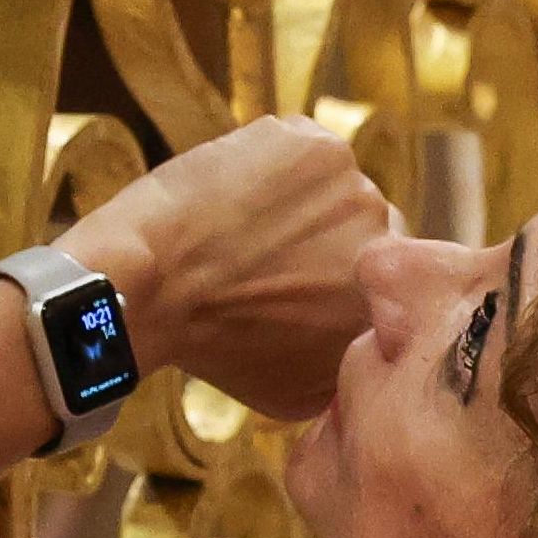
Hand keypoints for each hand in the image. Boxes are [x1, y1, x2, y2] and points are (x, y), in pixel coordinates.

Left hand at [71, 116, 394, 420]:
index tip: (305, 277)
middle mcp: (386, 242)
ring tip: (245, 223)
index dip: (343, 275)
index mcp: (389, 303)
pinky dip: (273, 162)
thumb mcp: (299, 392)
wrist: (149, 285)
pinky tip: (233, 191)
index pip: (388, 276)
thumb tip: (362, 353)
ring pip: (335, 186)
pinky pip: (303, 149)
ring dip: (302, 199)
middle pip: (367, 224)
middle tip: (272, 250)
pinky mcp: (316, 145)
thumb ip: (349, 364)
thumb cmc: (211, 344)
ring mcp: (353, 186)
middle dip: (329, 235)